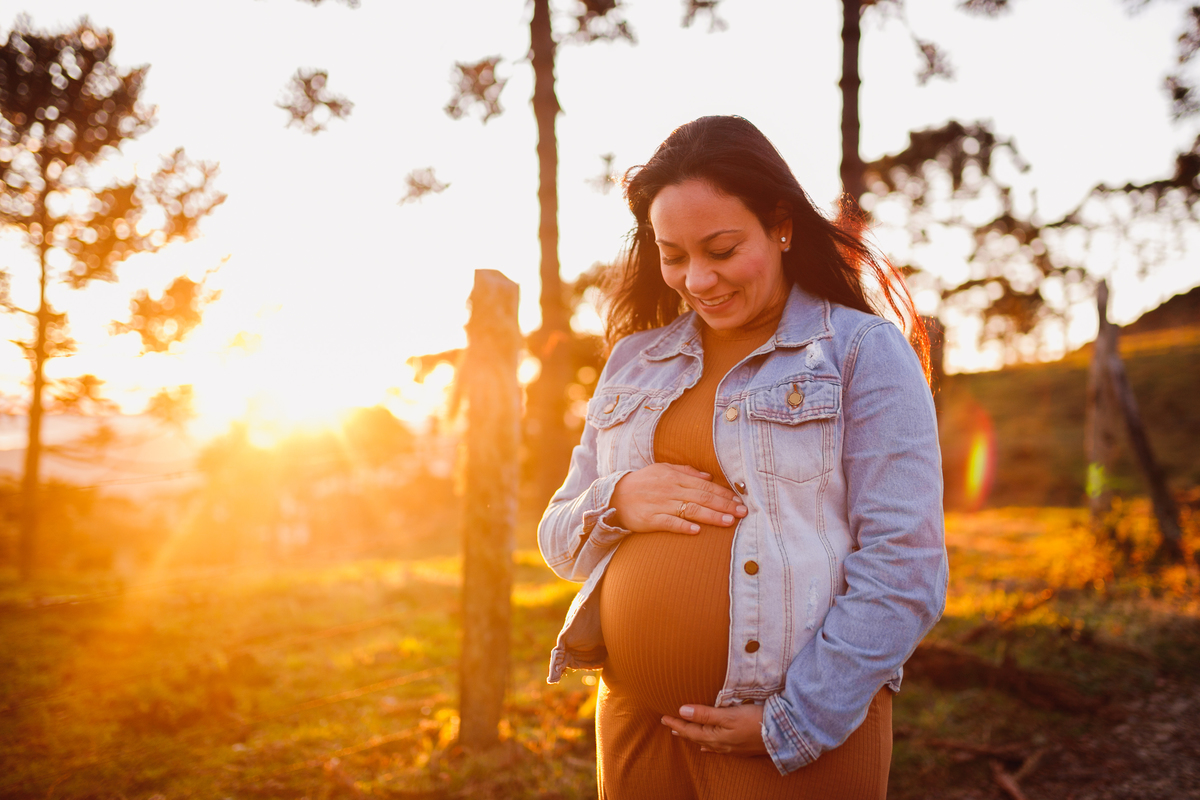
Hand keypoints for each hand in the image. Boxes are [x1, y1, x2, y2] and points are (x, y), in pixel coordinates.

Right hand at [609, 463, 746, 534]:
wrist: (614, 495)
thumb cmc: (642, 483)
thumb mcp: (662, 470)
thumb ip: (686, 472)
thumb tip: (709, 476)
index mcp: (674, 477)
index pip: (705, 486)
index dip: (723, 493)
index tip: (740, 501)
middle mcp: (670, 489)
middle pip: (702, 497)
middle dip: (724, 505)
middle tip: (742, 513)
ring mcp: (660, 504)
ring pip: (690, 510)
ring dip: (711, 516)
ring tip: (728, 522)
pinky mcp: (650, 519)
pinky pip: (669, 523)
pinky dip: (683, 527)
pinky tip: (697, 532)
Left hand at [661, 703, 767, 755]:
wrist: (782, 735)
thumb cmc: (755, 721)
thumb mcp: (728, 715)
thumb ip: (705, 713)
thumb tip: (682, 711)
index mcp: (715, 736)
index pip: (690, 730)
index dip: (676, 723)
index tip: (663, 716)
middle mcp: (721, 745)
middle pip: (696, 737)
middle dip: (682, 730)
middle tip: (669, 724)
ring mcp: (731, 748)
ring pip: (706, 742)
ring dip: (693, 736)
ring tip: (683, 733)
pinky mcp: (740, 747)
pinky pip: (718, 747)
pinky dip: (708, 744)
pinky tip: (707, 746)